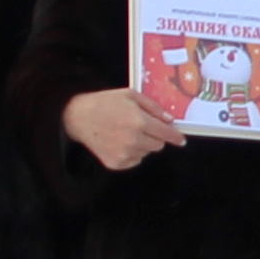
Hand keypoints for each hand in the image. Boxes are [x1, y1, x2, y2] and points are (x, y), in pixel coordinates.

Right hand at [63, 86, 179, 172]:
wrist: (79, 117)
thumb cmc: (105, 103)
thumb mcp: (130, 95)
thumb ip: (153, 107)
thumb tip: (170, 120)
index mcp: (139, 121)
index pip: (166, 134)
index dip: (175, 137)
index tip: (181, 140)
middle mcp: (133, 140)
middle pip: (158, 145)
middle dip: (155, 137)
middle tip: (142, 127)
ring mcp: (124, 153)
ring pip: (146, 153)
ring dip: (143, 144)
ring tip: (126, 132)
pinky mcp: (116, 163)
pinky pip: (135, 160)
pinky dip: (132, 153)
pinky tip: (119, 141)